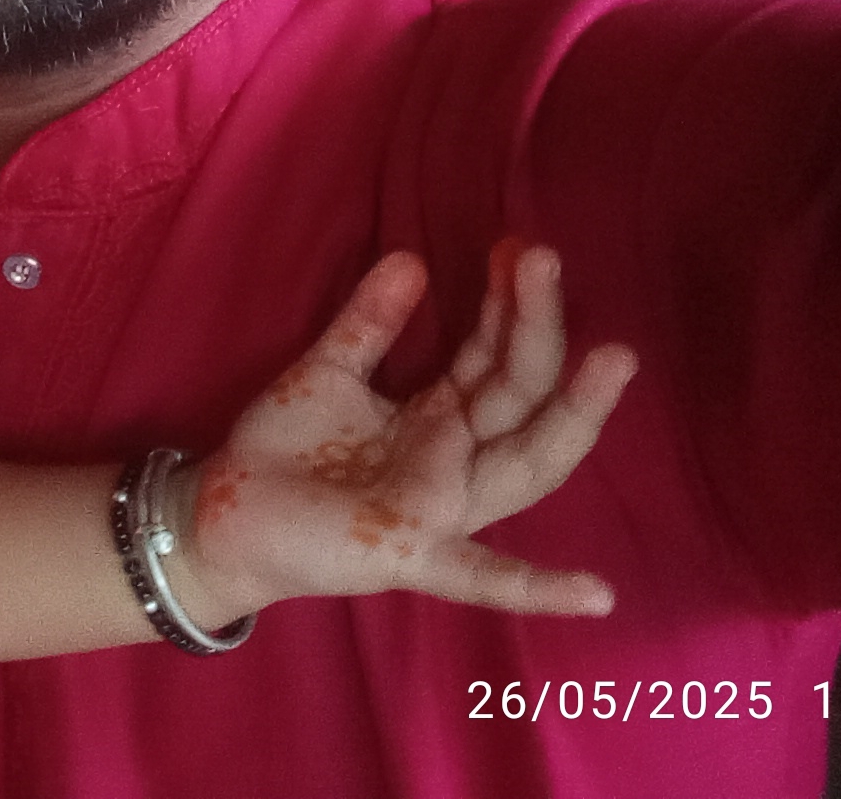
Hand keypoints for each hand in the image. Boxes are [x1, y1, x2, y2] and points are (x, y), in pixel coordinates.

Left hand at [178, 243, 635, 621]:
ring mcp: (444, 510)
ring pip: (527, 463)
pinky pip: (481, 575)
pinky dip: (537, 587)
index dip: (507, 303)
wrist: (226, 513)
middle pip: (519, 393)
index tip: (519, 246)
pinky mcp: (414, 553)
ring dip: (573, 416)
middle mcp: (458, 462)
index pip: (494, 356)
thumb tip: (410, 257)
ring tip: (614, 358)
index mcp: (440, 418)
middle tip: (545, 256)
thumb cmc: (286, 447)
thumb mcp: (330, 370)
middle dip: (537, 328)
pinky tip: (597, 593)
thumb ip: (369, 322)